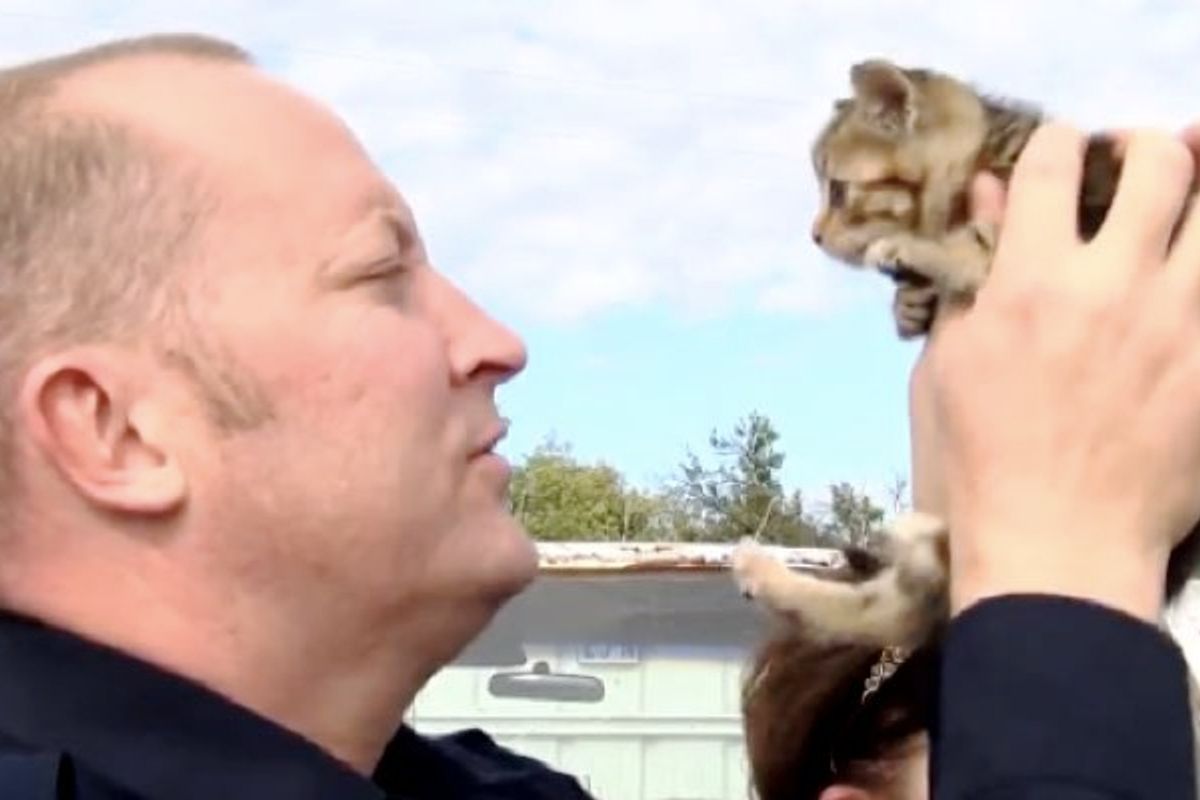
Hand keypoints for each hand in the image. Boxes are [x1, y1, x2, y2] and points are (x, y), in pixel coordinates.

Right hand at [911, 122, 1199, 621]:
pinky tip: (1187, 279)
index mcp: (1030, 281)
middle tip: (1132, 167)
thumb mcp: (946, 364)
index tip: (1059, 152)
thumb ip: (968, 274)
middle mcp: (1112, 283)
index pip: (1052, 164)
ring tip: (1180, 210)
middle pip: (1160, 162)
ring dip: (1199, 192)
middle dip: (1144, 147)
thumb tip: (985, 199)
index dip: (1057, 141)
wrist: (1059, 543)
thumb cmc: (979, 459)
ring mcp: (1179, 320)